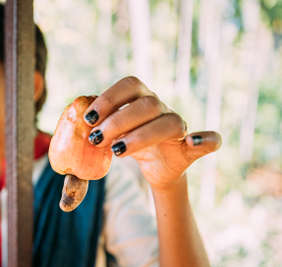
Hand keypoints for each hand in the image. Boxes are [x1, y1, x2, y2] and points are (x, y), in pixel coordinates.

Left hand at [83, 76, 220, 189]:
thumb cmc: (126, 147)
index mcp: (140, 98)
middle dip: (118, 121)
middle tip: (96, 139)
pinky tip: (193, 141)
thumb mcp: (107, 142)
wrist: (154, 166)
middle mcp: (160, 108)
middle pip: (145, 105)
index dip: (109, 98)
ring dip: (141, 136)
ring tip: (116, 151)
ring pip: (168, 122)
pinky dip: (207, 139)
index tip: (88, 118)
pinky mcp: (191, 147)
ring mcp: (178, 126)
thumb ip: (93, 138)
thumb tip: (73, 142)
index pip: (129, 84)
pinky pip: (209, 140)